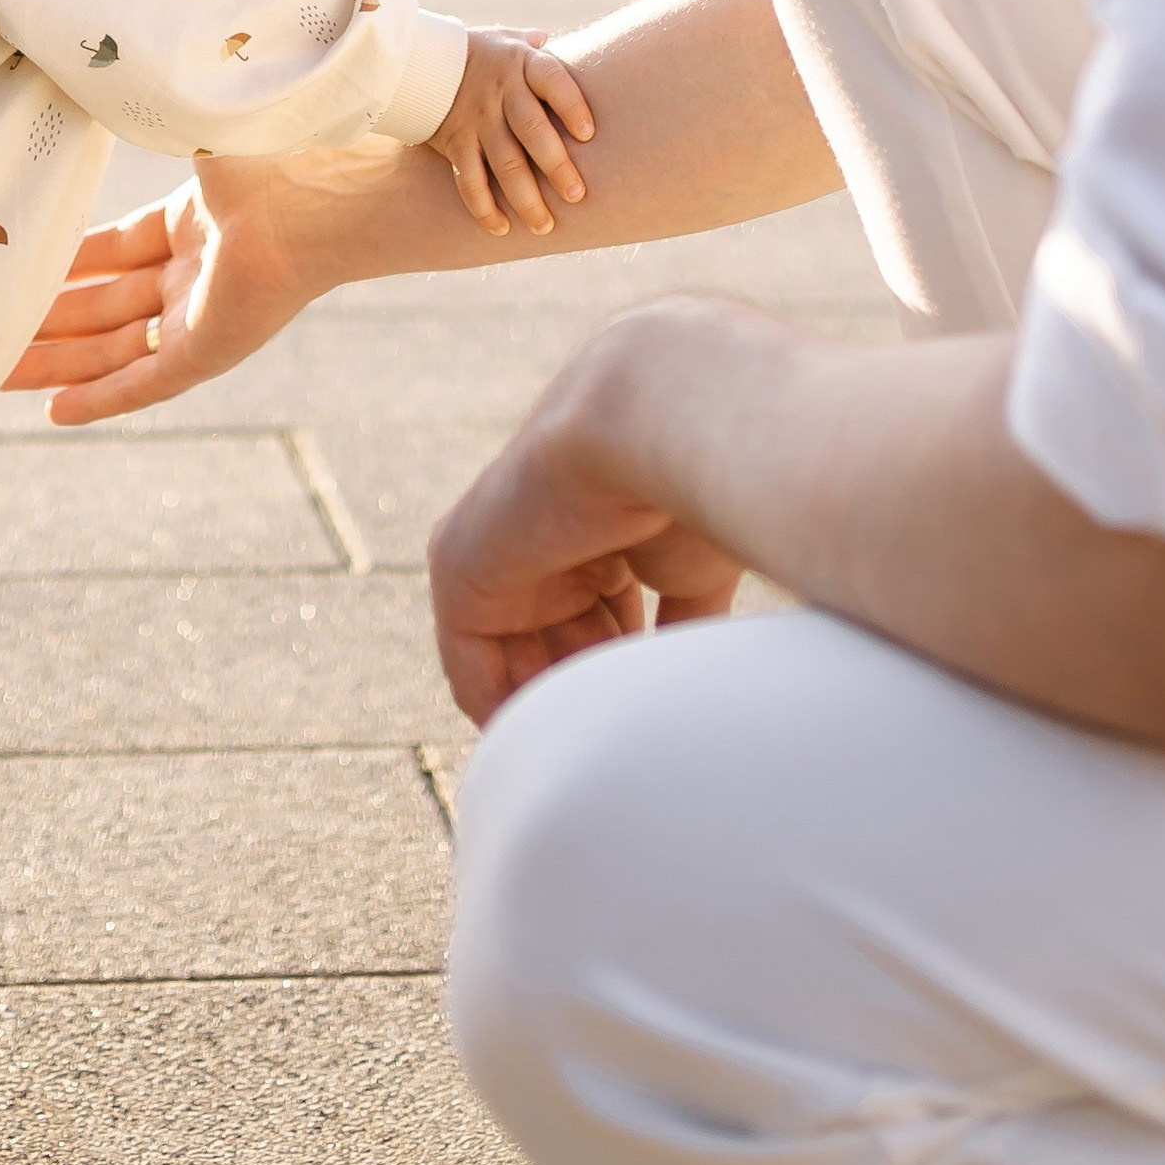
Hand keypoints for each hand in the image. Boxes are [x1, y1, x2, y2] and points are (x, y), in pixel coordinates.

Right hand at [5, 141, 398, 424]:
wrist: (322, 189)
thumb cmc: (270, 149)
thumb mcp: (193, 128)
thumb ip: (147, 117)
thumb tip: (104, 69)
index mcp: (195, 219)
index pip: (114, 250)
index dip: (65, 264)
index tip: (16, 271)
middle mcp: (197, 271)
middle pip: (104, 305)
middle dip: (45, 321)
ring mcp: (204, 313)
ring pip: (114, 349)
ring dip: (55, 364)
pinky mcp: (212, 350)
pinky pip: (145, 384)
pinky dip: (100, 399)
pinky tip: (52, 412)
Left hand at [427, 324, 744, 723]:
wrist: (658, 416)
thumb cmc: (704, 480)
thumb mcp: (699, 566)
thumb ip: (689, 624)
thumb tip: (699, 693)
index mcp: (605, 527)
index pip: (605, 618)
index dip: (626, 674)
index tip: (655, 724)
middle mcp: (548, 536)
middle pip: (561, 643)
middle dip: (591, 695)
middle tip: (626, 743)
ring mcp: (501, 548)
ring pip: (518, 656)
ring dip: (555, 708)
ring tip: (598, 748)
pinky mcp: (459, 564)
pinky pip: (469, 659)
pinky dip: (499, 708)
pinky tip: (541, 747)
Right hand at [430, 29, 595, 238]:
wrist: (421, 61)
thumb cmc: (483, 53)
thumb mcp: (511, 39)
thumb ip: (542, 48)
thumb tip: (578, 48)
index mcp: (523, 64)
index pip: (553, 82)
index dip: (571, 106)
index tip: (588, 134)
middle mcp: (501, 92)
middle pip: (532, 131)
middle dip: (556, 166)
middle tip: (577, 196)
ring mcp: (477, 119)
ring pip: (504, 163)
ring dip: (525, 198)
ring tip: (545, 226)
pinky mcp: (455, 142)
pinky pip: (469, 180)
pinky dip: (484, 206)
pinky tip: (502, 228)